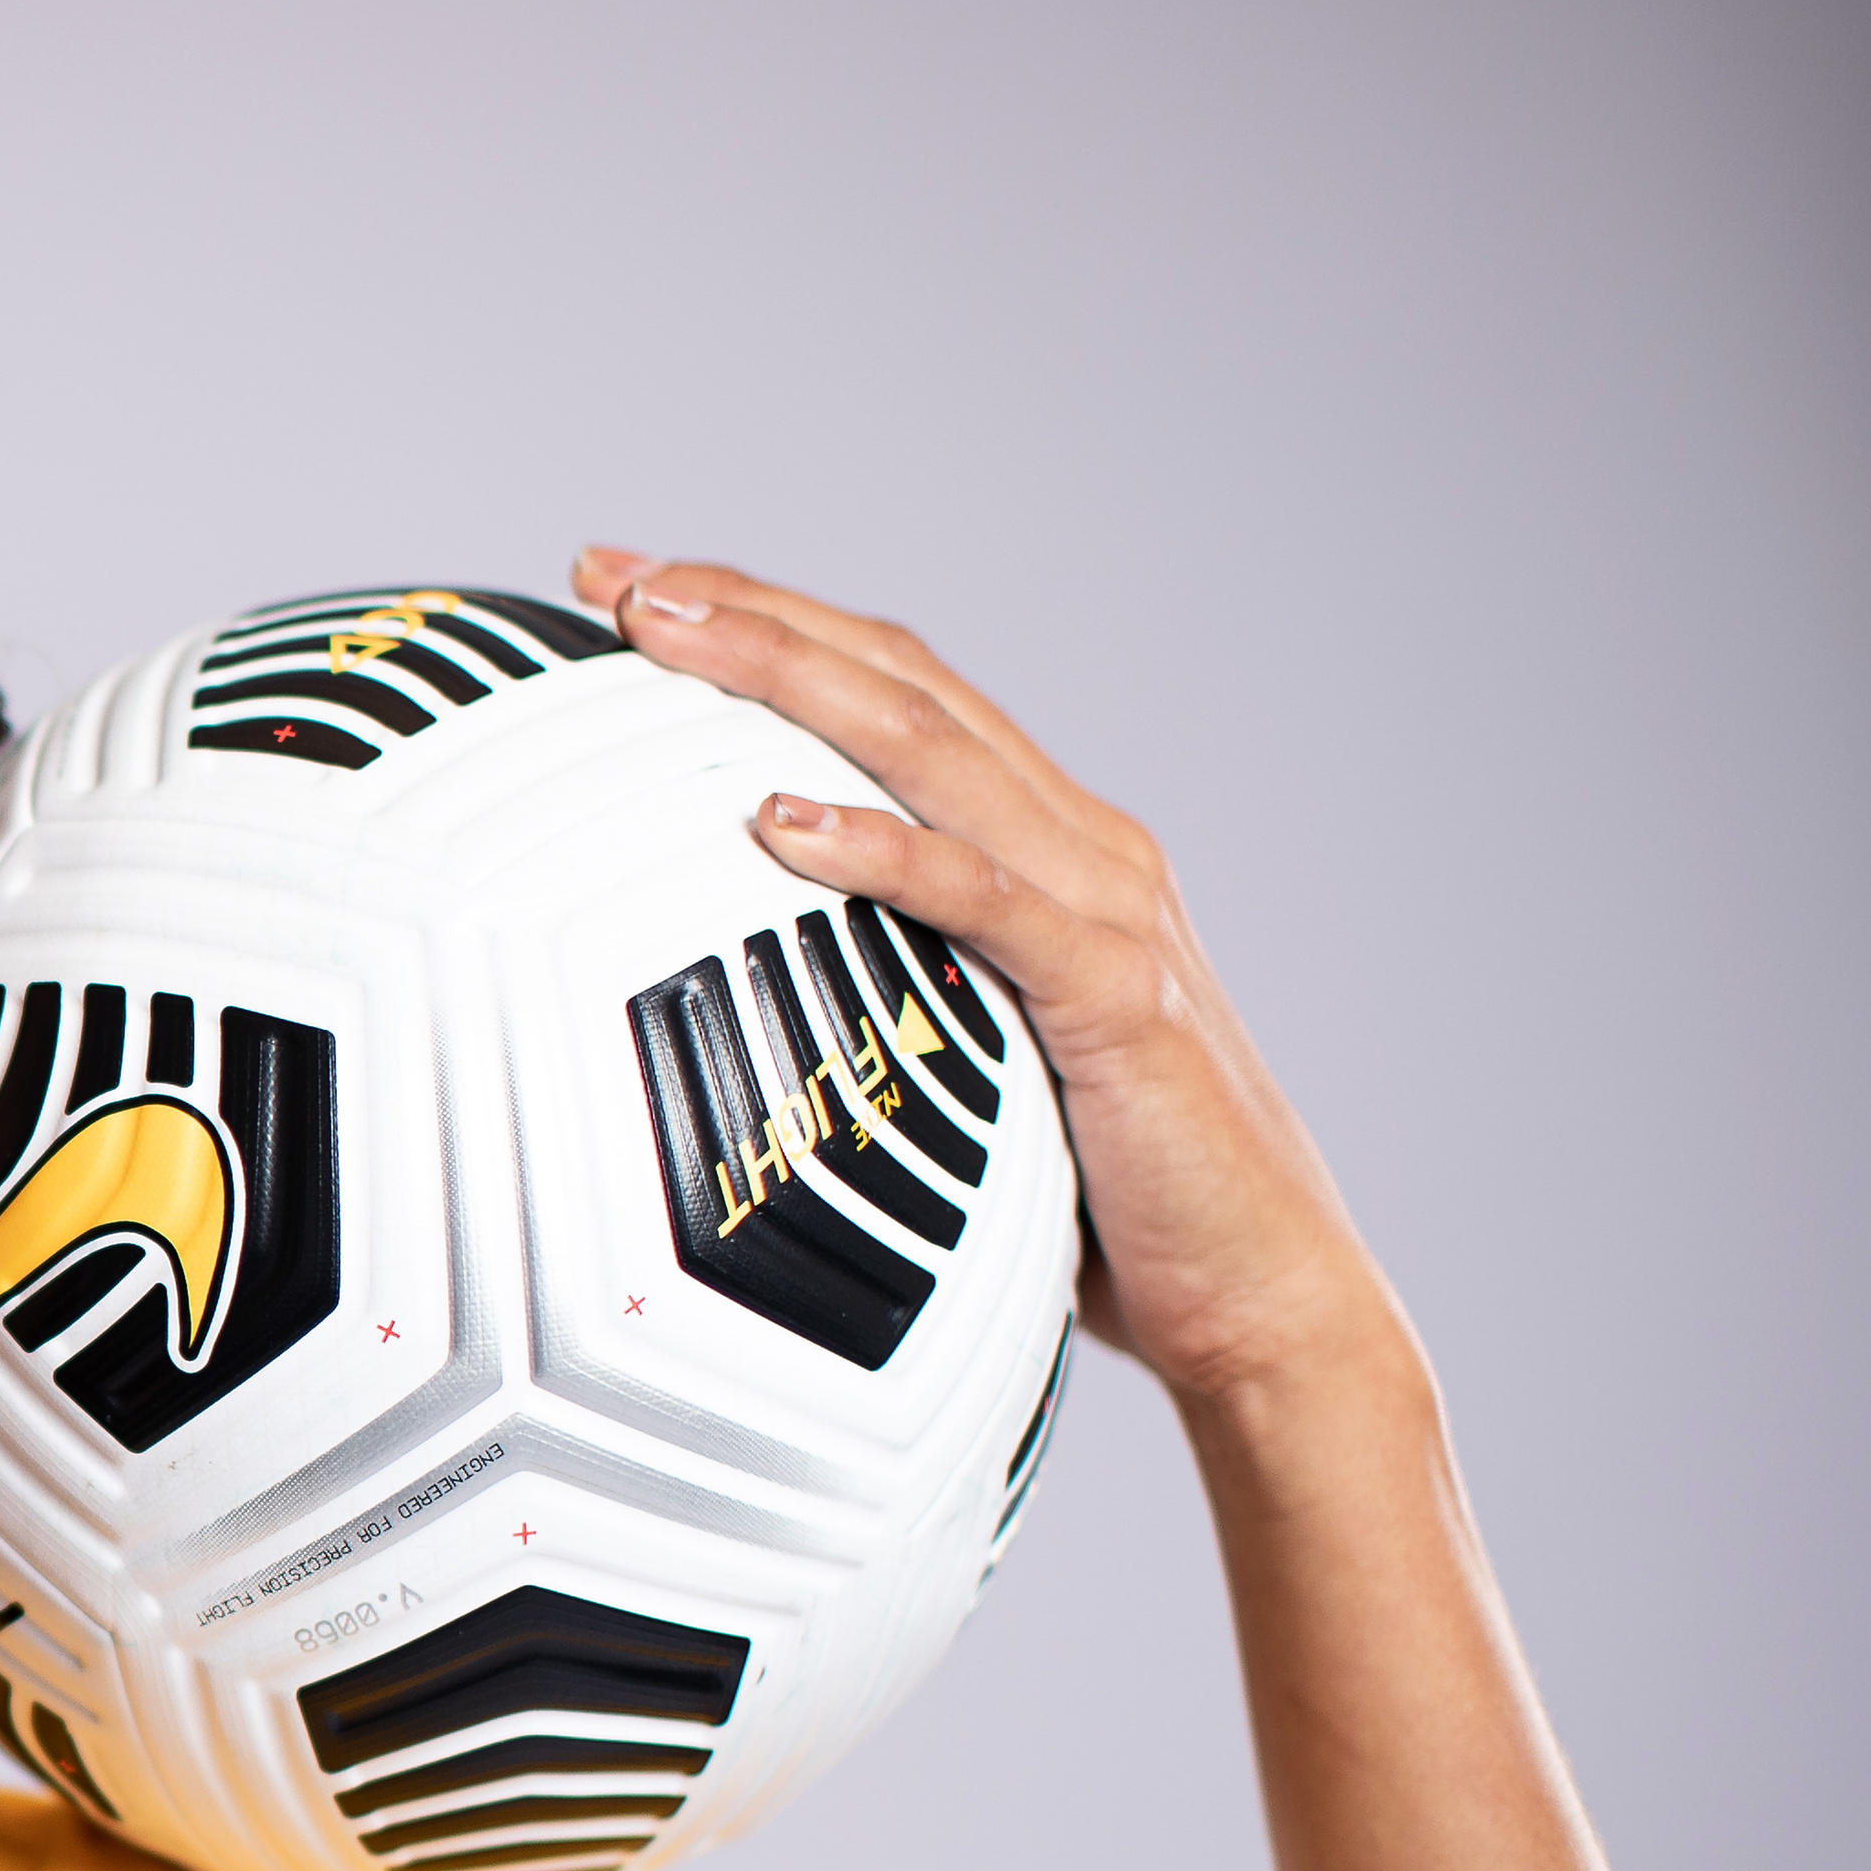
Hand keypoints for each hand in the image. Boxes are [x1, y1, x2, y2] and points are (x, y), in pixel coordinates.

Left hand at [570, 549, 1396, 1418]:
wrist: (1258, 1296)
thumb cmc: (1099, 1200)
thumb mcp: (964, 1064)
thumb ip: (882, 1000)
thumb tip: (718, 1010)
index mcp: (1046, 846)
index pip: (892, 691)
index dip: (769, 625)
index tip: (630, 590)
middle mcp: (1082, 845)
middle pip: (896, 683)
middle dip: (749, 615)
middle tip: (612, 574)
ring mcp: (1105, 909)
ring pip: (928, 750)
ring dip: (786, 680)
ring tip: (663, 637)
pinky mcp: (1114, 997)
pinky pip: (980, 900)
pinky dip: (877, 849)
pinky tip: (773, 821)